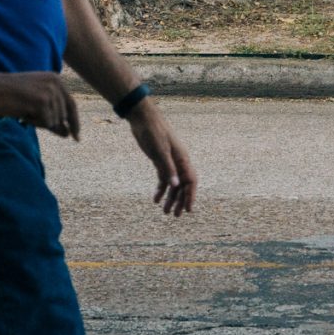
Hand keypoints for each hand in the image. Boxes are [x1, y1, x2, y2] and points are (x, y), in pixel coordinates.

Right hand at [0, 71, 81, 138]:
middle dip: (48, 123)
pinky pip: (46, 123)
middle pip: (63, 116)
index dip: (75, 123)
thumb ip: (52, 117)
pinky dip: (33, 122)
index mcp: (56, 80)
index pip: (72, 105)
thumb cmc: (9, 97)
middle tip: (27, 114)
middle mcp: (57, 83)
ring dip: (38, 122)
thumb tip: (68, 134)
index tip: (77, 139)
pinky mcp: (43, 101)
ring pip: (54, 121)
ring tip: (23, 109)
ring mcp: (50, 91)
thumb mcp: (34, 105)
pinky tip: (22, 112)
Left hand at [127, 99, 197, 215]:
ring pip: (172, 183)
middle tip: (175, 216)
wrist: (143, 119)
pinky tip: (155, 198)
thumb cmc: (154, 132)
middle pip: (182, 185)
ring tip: (164, 211)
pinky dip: (160, 189)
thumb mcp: (160, 151)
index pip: (190, 181)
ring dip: (170, 197)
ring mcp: (169, 161)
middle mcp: (178, 162)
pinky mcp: (159, 160)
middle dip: (180, 201)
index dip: (190, 196)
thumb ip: (168, 168)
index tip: (188, 210)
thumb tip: (176, 185)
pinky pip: (163, 178)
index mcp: (182, 159)